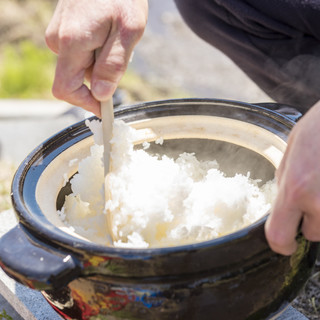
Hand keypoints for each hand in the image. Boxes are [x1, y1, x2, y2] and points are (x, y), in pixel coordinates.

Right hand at [45, 0, 147, 115]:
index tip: (106, 108)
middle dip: (99, 79)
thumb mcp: (129, 32)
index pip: (66, 89)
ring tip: (115, 40)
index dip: (86, 103)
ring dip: (99, 64)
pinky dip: (95, 54)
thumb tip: (101, 94)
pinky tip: (106, 35)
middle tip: (119, 55)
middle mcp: (58, 40)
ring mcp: (58, 35)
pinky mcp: (62, 31)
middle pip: (76, 80)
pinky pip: (78, 55)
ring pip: (79, 68)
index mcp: (72, 43)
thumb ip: (113, 65)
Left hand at [265, 100, 319, 254]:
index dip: (281, 244)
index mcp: (295, 189)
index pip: (279, 237)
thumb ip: (284, 183)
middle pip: (312, 234)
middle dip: (310, 220)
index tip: (286, 242)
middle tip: (314, 195)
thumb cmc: (319, 128)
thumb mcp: (290, 153)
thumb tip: (283, 204)